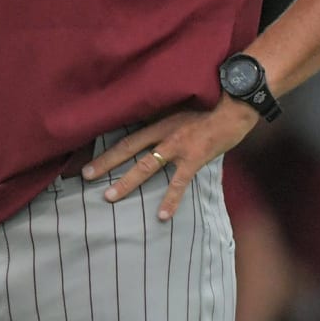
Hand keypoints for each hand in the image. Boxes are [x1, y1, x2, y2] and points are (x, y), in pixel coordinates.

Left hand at [81, 100, 257, 220]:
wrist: (234, 104)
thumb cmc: (209, 105)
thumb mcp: (181, 107)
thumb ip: (165, 120)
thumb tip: (152, 130)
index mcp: (158, 119)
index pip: (126, 133)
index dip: (107, 144)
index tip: (90, 153)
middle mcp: (162, 131)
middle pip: (127, 148)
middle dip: (105, 163)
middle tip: (85, 175)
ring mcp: (177, 145)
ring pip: (146, 166)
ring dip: (126, 182)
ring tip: (109, 196)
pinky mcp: (195, 157)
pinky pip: (179, 182)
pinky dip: (170, 199)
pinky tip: (161, 216)